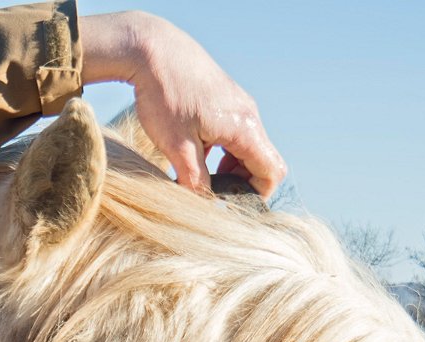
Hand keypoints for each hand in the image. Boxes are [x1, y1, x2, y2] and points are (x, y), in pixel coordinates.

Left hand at [81, 11, 286, 197]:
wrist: (153, 51)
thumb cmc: (165, 97)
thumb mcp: (176, 147)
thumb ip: (194, 180)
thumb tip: (203, 204)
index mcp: (244, 128)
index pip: (271, 170)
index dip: (257, 195)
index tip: (232, 208)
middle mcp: (248, 115)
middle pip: (261, 159)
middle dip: (241, 183)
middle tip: (210, 196)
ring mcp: (237, 105)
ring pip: (246, 146)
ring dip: (229, 167)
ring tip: (199, 177)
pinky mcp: (223, 99)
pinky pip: (233, 132)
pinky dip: (220, 150)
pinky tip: (192, 154)